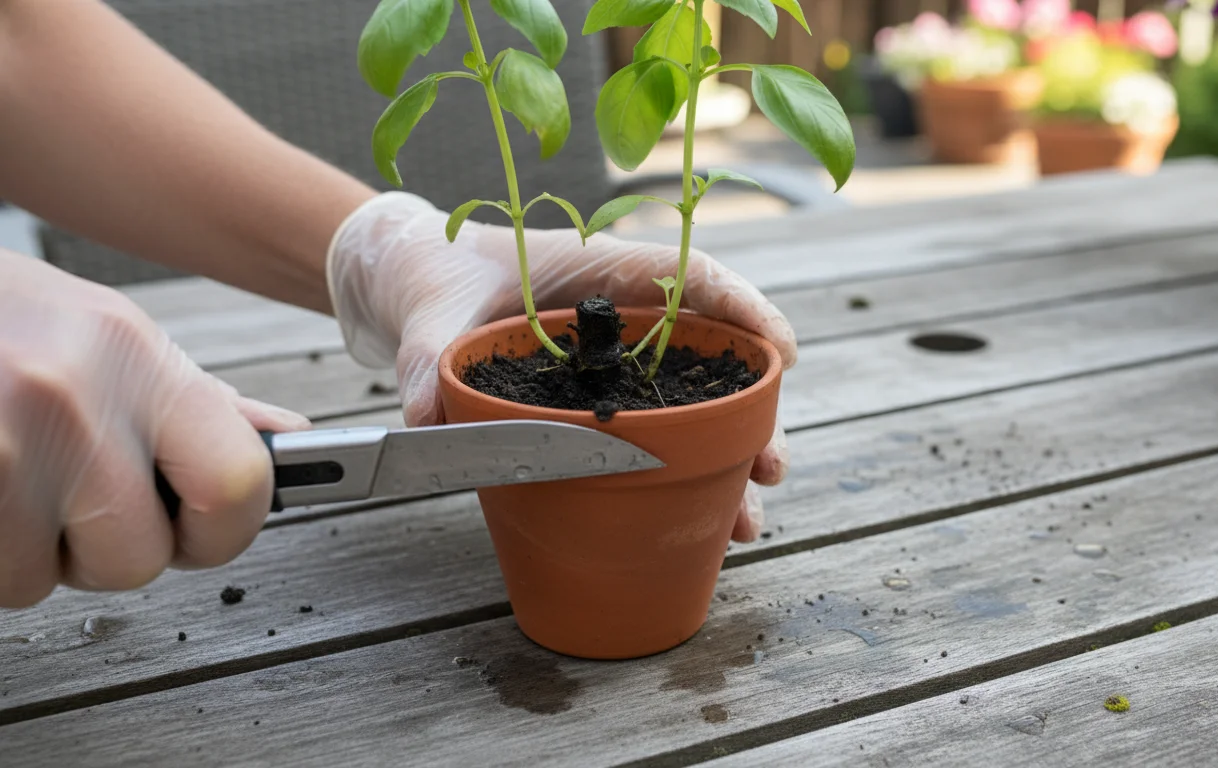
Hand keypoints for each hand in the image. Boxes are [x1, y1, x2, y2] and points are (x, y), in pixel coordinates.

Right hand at [0, 253, 309, 608]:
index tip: (203, 529)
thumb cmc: (0, 320)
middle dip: (103, 548)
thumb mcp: (107, 335)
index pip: (237, 482)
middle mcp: (72, 398)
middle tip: (68, 498)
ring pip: (41, 581)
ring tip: (8, 479)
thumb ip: (192, 400)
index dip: (226, 528)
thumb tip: (284, 438)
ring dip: (24, 551)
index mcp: (137, 358)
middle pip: (137, 558)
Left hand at [327, 192, 795, 541]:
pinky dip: (690, 469)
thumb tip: (424, 422)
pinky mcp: (603, 393)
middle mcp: (625, 316)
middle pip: (711, 357)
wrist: (416, 277)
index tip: (783, 354)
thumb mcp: (431, 313)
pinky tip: (707, 517)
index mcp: (599, 272)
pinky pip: (659, 425)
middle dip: (751, 413)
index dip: (746, 310)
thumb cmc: (437, 276)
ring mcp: (620, 358)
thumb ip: (430, 361)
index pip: (691, 277)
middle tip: (770, 466)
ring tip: (746, 518)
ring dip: (729, 458)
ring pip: (694, 403)